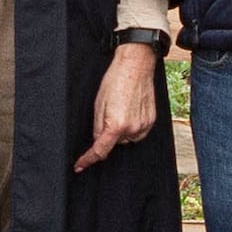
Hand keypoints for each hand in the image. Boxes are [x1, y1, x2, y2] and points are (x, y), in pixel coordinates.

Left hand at [79, 41, 162, 170]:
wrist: (135, 66)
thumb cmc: (115, 80)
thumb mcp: (98, 104)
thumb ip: (97, 126)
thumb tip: (97, 140)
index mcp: (116, 125)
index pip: (99, 151)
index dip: (87, 160)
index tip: (80, 166)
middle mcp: (132, 129)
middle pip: (113, 142)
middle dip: (107, 133)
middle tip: (107, 113)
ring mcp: (143, 126)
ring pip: (125, 138)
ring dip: (120, 130)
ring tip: (120, 108)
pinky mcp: (151, 121)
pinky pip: (137, 132)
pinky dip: (131, 126)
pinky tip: (129, 110)